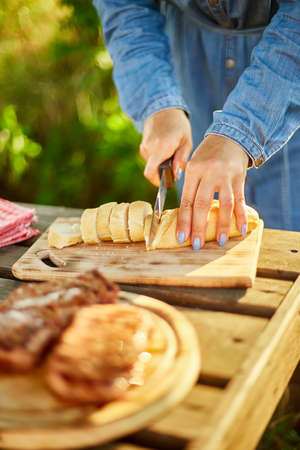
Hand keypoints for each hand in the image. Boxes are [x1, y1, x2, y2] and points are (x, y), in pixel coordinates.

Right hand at [140, 108, 192, 186]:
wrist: (163, 109)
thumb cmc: (178, 125)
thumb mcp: (186, 141)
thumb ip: (181, 159)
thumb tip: (176, 176)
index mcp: (161, 147)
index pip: (150, 172)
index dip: (157, 182)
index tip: (167, 183)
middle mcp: (149, 148)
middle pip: (152, 171)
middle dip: (162, 173)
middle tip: (174, 167)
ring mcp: (144, 147)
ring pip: (151, 165)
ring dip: (160, 165)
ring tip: (171, 154)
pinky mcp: (142, 147)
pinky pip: (150, 159)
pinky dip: (157, 159)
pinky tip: (166, 151)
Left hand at [177, 134, 248, 248]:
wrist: (231, 137)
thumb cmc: (208, 156)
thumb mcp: (194, 166)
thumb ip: (191, 187)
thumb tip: (186, 216)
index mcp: (193, 171)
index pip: (186, 201)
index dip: (183, 221)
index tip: (181, 238)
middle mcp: (209, 173)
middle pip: (202, 204)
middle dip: (199, 227)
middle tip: (197, 245)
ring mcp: (226, 176)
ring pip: (224, 204)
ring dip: (222, 225)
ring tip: (220, 242)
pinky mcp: (240, 178)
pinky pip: (240, 200)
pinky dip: (241, 215)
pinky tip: (241, 229)